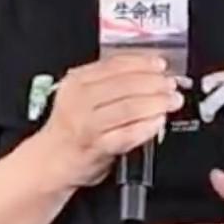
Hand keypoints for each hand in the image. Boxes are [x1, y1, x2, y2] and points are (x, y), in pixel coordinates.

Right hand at [41, 54, 188, 190]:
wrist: (51, 160)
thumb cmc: (72, 128)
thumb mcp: (83, 95)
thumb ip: (110, 81)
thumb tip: (149, 71)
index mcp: (77, 81)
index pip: (115, 64)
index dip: (143, 63)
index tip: (161, 65)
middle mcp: (80, 100)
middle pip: (125, 85)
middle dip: (155, 83)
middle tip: (172, 85)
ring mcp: (88, 124)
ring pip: (129, 107)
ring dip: (156, 103)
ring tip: (172, 101)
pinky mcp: (97, 147)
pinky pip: (128, 134)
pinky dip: (147, 127)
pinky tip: (159, 121)